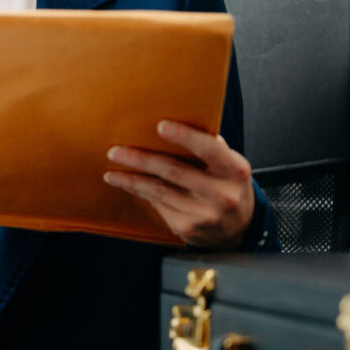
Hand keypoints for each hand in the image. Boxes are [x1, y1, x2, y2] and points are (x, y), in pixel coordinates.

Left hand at [103, 119, 254, 248]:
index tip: (160, 126)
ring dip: (131, 179)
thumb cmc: (227, 184)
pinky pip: (158, 204)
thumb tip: (174, 120)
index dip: (185, 137)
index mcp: (234, 170)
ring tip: (111, 172)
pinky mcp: (188, 228)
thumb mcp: (228, 164)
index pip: (210, 150)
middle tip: (115, 151)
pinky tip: (127, 184)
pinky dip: (140, 192)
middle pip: (174, 171)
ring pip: (160, 191)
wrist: (239, 228)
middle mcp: (222, 194)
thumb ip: (209, 146)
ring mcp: (204, 214)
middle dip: (141, 160)